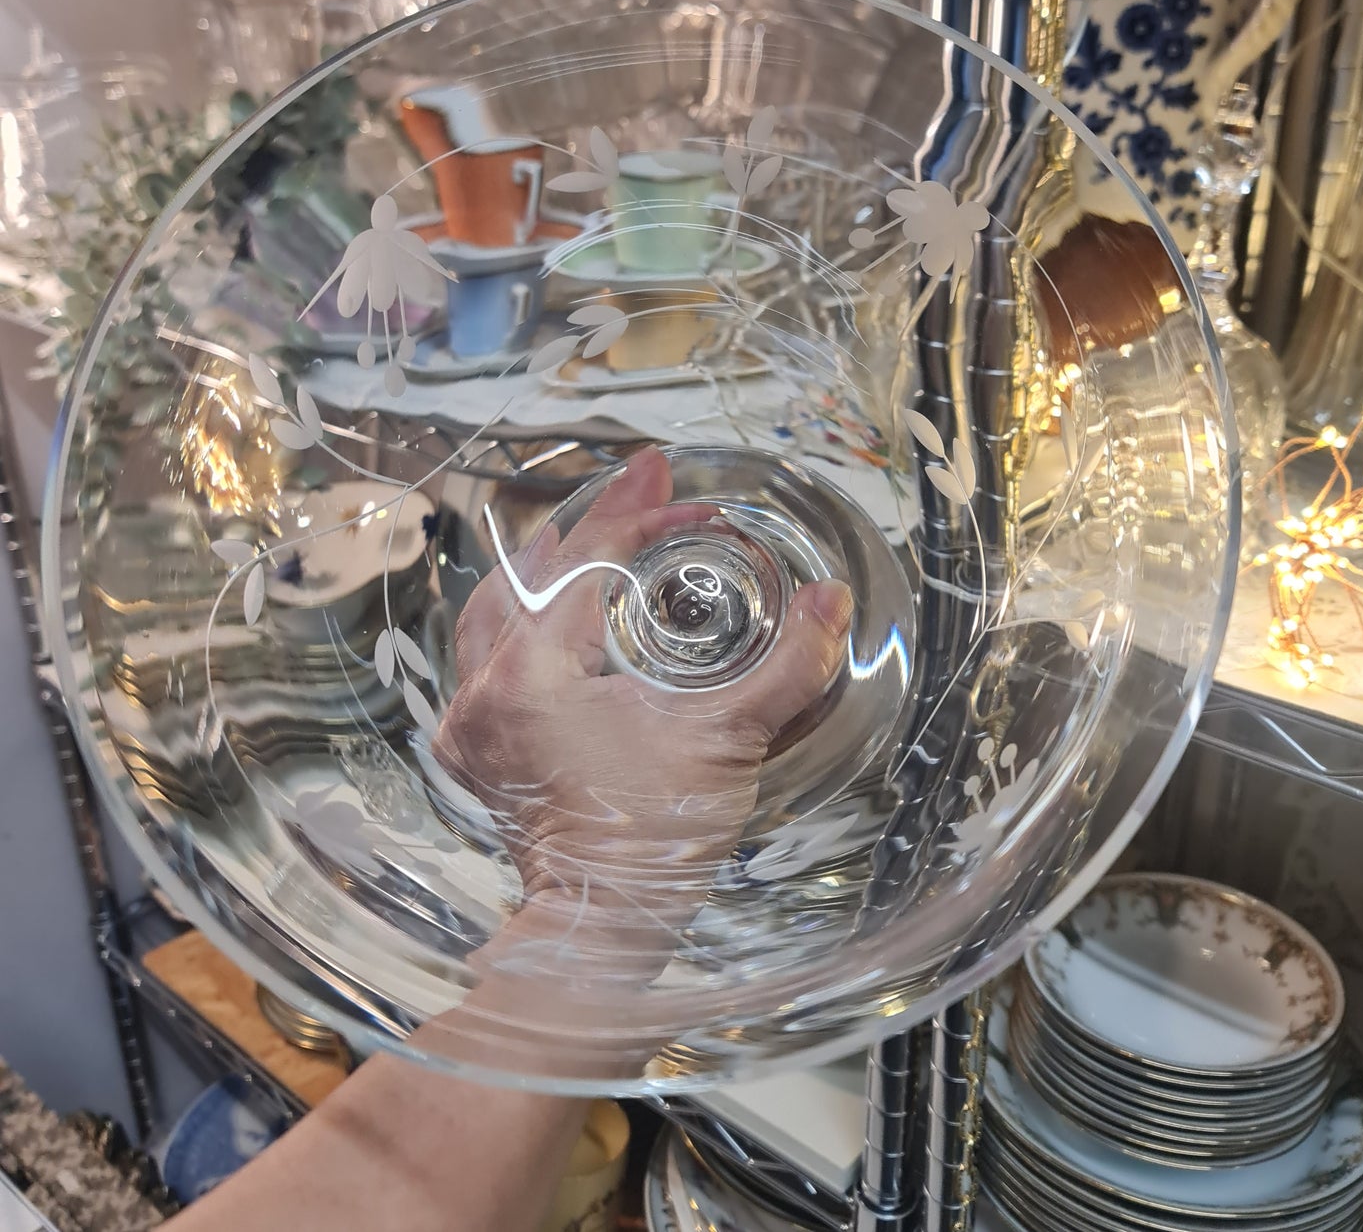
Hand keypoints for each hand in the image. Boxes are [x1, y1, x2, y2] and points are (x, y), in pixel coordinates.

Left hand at [434, 446, 852, 964]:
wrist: (598, 934)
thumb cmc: (653, 842)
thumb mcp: (729, 742)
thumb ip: (788, 665)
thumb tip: (831, 600)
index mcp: (533, 675)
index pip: (586, 562)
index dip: (638, 515)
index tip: (680, 488)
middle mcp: (485, 689)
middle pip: (532, 572)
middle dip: (596, 528)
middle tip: (649, 497)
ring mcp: (471, 722)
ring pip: (495, 609)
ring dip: (550, 569)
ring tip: (598, 540)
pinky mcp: (477, 750)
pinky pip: (486, 655)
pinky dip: (523, 619)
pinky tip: (558, 613)